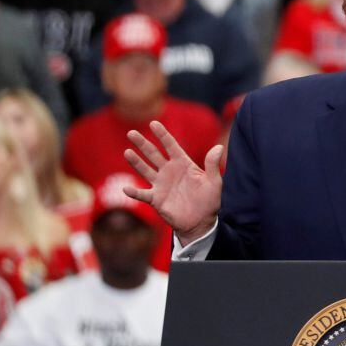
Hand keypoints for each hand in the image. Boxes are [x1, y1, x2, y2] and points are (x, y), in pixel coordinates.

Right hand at [124, 121, 223, 245]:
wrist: (201, 222)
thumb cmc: (209, 200)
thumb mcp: (214, 182)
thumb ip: (213, 165)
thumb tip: (219, 147)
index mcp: (183, 164)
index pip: (171, 145)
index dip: (162, 134)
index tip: (154, 123)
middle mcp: (169, 171)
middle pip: (153, 154)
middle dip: (143, 143)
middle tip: (131, 133)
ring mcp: (161, 184)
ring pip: (145, 170)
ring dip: (136, 162)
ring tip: (127, 152)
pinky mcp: (156, 199)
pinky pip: (142, 194)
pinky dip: (134, 193)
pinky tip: (126, 189)